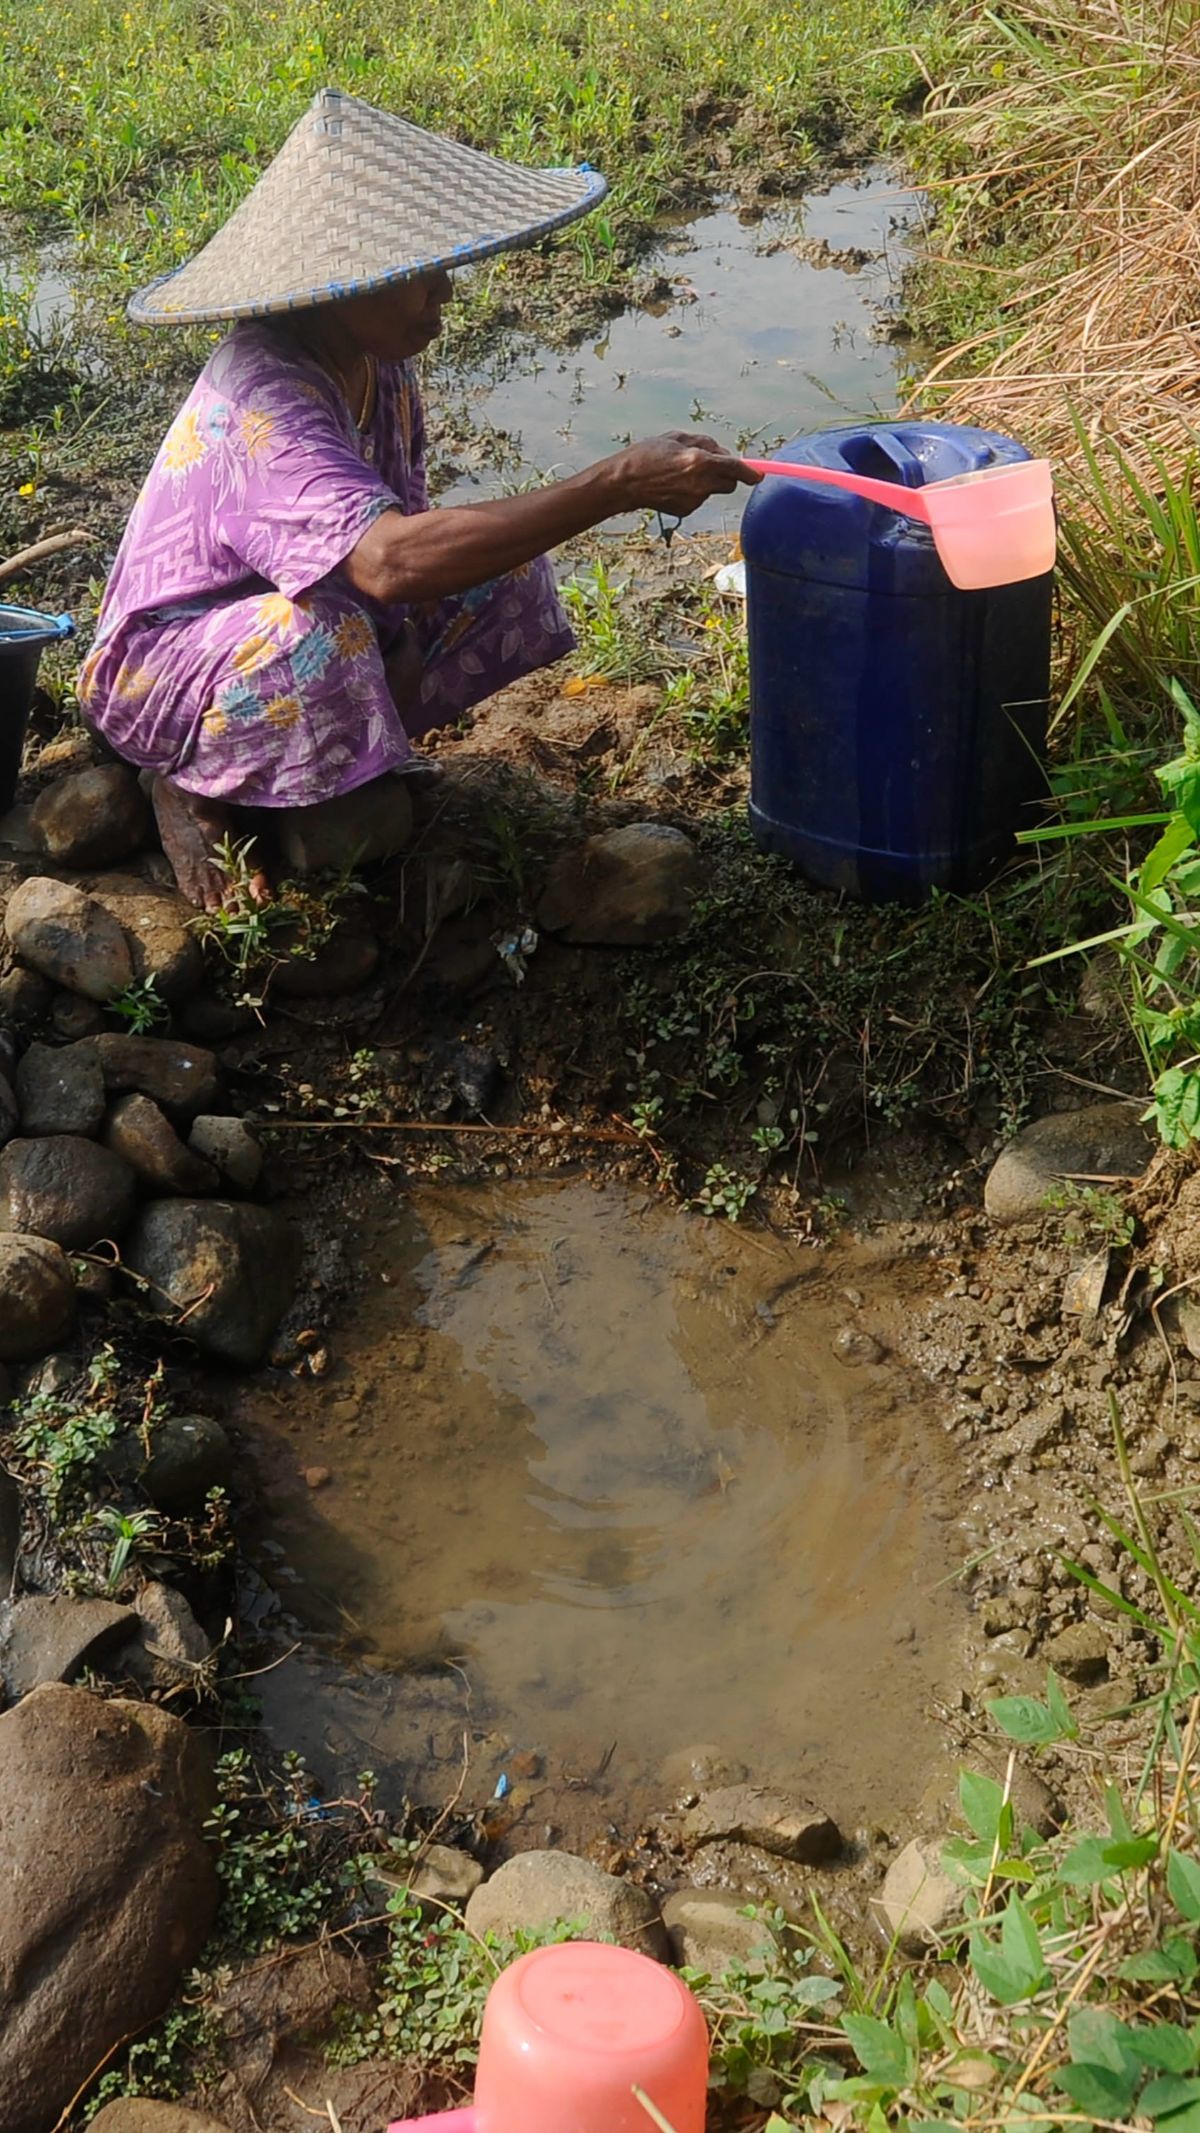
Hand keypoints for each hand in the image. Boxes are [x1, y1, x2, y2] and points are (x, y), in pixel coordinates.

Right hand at [610, 431, 761, 517]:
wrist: (625, 483)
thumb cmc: (647, 455)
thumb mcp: (677, 437)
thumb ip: (705, 443)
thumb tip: (723, 453)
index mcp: (699, 461)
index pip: (735, 468)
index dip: (750, 472)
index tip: (758, 475)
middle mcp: (700, 483)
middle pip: (730, 484)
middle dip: (727, 476)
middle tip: (710, 465)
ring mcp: (694, 500)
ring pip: (713, 490)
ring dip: (707, 482)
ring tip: (682, 473)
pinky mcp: (686, 510)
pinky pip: (699, 499)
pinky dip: (694, 492)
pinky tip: (675, 485)